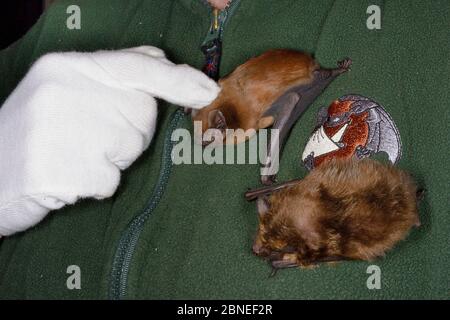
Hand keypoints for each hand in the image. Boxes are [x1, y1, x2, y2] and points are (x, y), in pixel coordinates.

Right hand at [0, 46, 218, 235]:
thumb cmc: (35, 133)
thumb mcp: (65, 89)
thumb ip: (112, 75)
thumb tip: (161, 60)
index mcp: (65, 66)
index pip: (138, 66)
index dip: (178, 79)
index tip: (207, 89)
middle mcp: (64, 90)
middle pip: (141, 113)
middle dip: (128, 131)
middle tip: (86, 137)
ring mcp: (61, 131)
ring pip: (129, 149)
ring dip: (110, 158)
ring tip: (72, 155)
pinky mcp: (64, 172)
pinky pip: (110, 181)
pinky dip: (95, 184)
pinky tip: (66, 177)